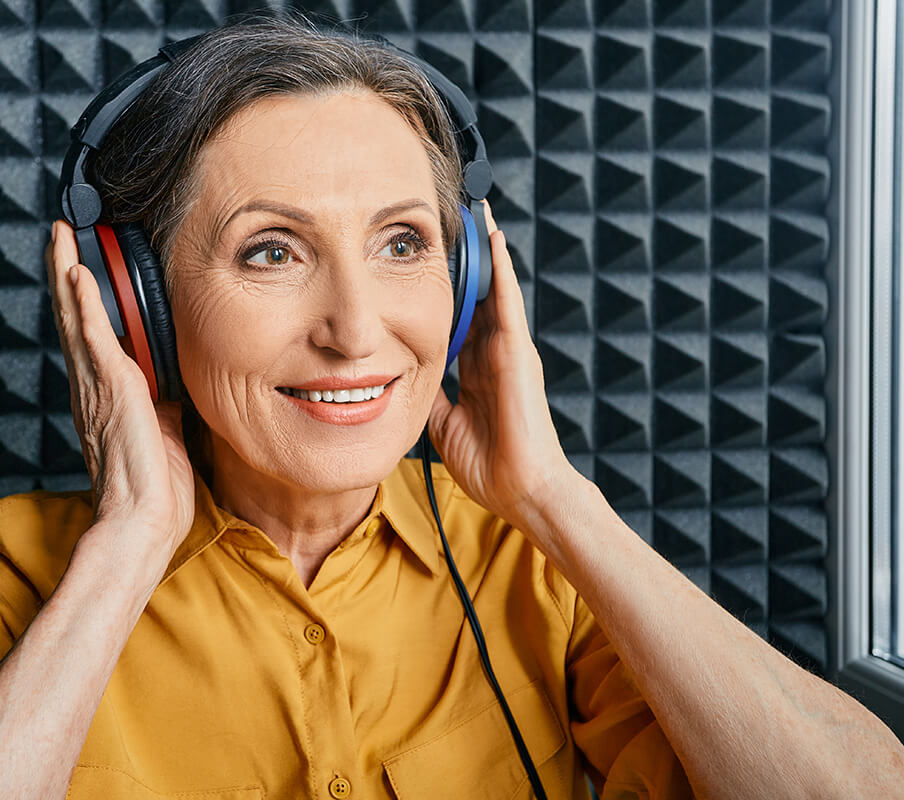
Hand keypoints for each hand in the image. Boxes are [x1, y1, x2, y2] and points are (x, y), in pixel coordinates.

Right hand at [45, 220, 194, 557]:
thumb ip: (167, 400)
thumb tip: (178, 382)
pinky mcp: (111, 389)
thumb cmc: (153, 487)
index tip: (79, 264)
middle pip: (71, 316)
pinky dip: (82, 303)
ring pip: (73, 316)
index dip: (81, 299)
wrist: (143, 520)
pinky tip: (75, 271)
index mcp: (104, 395)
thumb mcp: (167, 430)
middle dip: (65, 270)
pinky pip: (92, 336)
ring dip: (65, 271)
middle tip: (61, 232)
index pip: (89, 334)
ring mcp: (97, 385)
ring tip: (60, 234)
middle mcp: (92, 385)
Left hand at [427, 200, 575, 528]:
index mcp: (478, 369)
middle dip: (465, 260)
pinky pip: (507, 300)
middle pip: (477, 294)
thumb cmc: (490, 463)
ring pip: (494, 288)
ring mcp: (509, 349)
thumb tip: (401, 376)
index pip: (459, 318)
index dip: (445, 290)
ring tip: (475, 210)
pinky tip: (493, 238)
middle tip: (452, 219)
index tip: (429, 263)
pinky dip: (501, 268)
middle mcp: (495, 352)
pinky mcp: (519, 350)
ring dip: (484, 250)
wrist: (522, 489)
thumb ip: (429, 392)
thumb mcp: (443, 422)